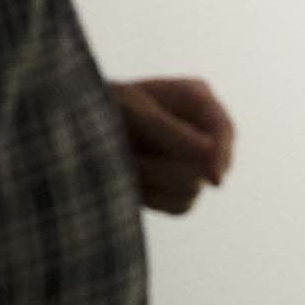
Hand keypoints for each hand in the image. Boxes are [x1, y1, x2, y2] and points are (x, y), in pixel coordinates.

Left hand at [114, 77, 233, 214]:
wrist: (81, 128)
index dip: (222, 154)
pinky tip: (130, 177)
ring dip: (155, 180)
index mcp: (196, 99)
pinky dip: (153, 197)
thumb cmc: (106, 106)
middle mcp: (201, 131)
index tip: (213, 179)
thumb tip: (210, 151)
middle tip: (131, 156)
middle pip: (209, 166)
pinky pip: (179, 205)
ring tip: (125, 161)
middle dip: (169, 166)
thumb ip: (169, 130)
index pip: (223, 129)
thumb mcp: (132, 110)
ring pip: (193, 189)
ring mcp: (193, 161)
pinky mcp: (180, 189)